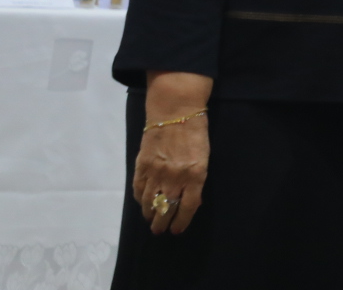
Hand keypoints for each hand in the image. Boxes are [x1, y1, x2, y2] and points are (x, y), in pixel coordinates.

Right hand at [133, 72, 211, 234]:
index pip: (188, 207)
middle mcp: (175, 177)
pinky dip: (140, 199)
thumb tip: (190, 202)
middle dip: (162, 224)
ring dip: (150, 214)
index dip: (181, 222)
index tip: (176, 230)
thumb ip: (196, 180)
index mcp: (195, 175)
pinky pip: (139, 190)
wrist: (175, 112)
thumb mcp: (203, 157)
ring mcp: (156, 172)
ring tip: (151, 220)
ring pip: (150, 203)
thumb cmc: (195, 133)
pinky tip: (143, 203)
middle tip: (159, 230)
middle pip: (166, 209)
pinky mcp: (141, 166)